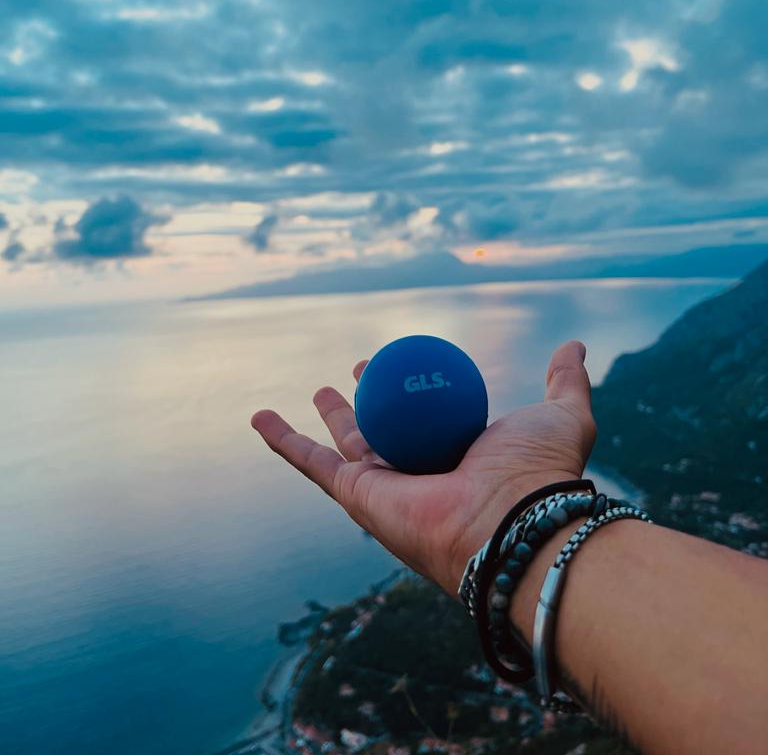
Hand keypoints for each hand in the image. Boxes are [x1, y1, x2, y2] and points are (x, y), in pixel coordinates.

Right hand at [251, 339, 595, 594]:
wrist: (514, 523)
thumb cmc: (540, 472)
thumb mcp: (560, 414)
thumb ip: (564, 380)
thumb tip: (573, 344)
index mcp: (460, 458)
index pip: (427, 418)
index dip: (411, 390)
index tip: (400, 362)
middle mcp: (420, 476)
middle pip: (383, 430)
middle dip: (369, 404)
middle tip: (358, 372)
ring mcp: (385, 489)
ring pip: (344, 445)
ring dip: (326, 420)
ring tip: (318, 391)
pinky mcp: (356, 497)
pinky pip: (309, 463)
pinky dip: (281, 441)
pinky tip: (259, 418)